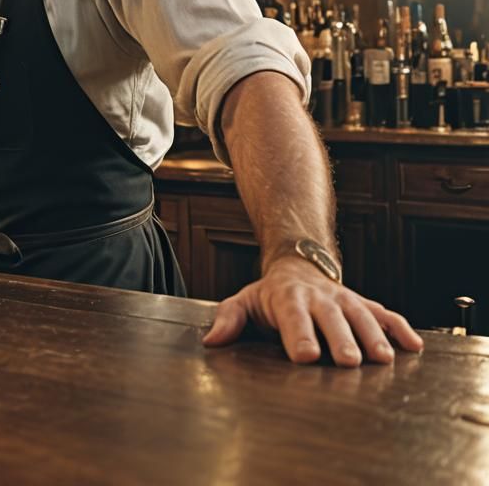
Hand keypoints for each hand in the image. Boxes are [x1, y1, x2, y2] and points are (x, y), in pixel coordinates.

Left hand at [202, 256, 424, 366]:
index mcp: (287, 297)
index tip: (305, 355)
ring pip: (361, 315)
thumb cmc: (270, 294)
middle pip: (331, 318)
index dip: (299, 335)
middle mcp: (318, 297)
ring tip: (383, 359)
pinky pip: (384, 313)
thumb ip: (229, 319)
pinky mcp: (363, 303)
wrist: (298, 265)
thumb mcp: (244, 300)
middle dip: (339, 338)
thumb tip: (211, 341)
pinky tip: (413, 346)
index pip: (293, 316)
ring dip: (373, 336)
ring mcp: (343, 299)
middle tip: (348, 361)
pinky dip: (399, 328)